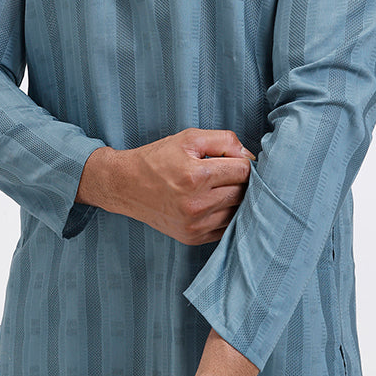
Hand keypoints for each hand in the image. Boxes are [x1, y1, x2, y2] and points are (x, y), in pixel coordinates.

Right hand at [77, 128, 253, 244]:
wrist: (125, 185)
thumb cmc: (157, 159)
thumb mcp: (188, 138)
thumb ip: (224, 140)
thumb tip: (250, 156)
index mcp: (196, 176)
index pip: (244, 171)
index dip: (243, 162)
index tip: (234, 160)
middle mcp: (197, 204)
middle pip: (243, 192)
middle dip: (241, 180)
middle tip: (228, 172)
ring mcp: (195, 225)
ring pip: (238, 212)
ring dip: (235, 199)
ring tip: (220, 187)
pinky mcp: (193, 238)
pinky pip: (226, 228)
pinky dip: (226, 215)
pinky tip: (214, 203)